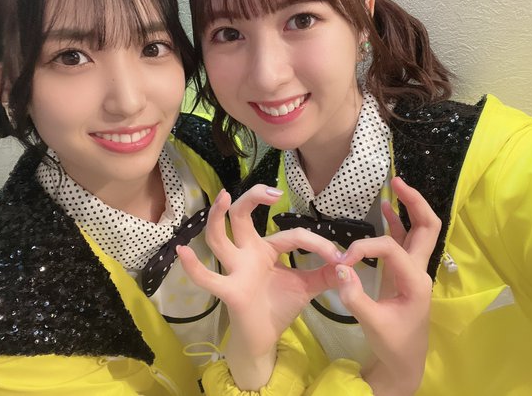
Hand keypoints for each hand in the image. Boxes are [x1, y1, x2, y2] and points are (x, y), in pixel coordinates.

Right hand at [177, 185, 340, 389]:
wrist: (264, 338)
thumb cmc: (278, 307)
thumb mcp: (306, 287)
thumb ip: (325, 274)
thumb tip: (348, 263)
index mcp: (265, 249)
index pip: (291, 234)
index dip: (317, 243)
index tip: (339, 258)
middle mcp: (247, 254)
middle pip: (241, 218)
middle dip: (252, 199)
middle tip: (272, 192)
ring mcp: (235, 270)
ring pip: (219, 239)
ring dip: (218, 218)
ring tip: (224, 197)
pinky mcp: (229, 291)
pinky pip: (208, 280)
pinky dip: (194, 267)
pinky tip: (183, 252)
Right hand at [337, 177, 440, 395]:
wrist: (404, 361)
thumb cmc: (392, 344)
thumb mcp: (372, 324)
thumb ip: (355, 296)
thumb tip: (341, 267)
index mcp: (415, 282)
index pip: (391, 249)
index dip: (364, 247)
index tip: (342, 261)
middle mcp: (418, 270)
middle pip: (427, 227)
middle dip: (415, 203)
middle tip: (397, 182)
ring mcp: (412, 269)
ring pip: (418, 230)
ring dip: (409, 207)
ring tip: (394, 184)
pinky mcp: (402, 272)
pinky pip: (402, 240)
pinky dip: (396, 221)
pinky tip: (385, 207)